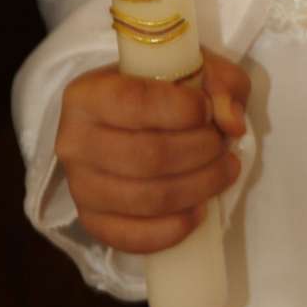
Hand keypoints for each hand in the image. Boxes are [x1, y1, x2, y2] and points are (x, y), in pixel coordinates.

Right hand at [57, 46, 250, 254]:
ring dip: (199, 188)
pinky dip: (175, 229)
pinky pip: (134, 237)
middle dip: (200, 152)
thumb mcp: (193, 68)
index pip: (136, 103)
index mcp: (87, 95)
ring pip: (148, 198)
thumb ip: (219, 83)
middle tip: (222, 145)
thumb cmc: (158, 91)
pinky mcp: (92, 222)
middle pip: (148, 156)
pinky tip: (199, 210)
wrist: (122, 122)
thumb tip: (233, 124)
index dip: (184, 110)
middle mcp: (73, 142)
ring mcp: (80, 187)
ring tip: (223, 172)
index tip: (207, 111)